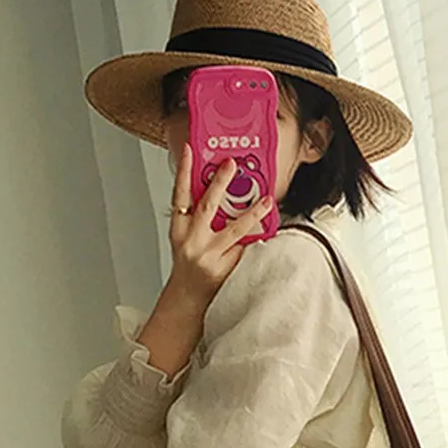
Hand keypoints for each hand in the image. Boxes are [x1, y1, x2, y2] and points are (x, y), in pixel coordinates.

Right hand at [167, 142, 272, 310]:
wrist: (188, 298)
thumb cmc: (189, 265)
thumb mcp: (185, 237)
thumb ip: (198, 216)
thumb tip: (219, 189)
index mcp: (179, 229)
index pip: (179, 194)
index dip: (184, 171)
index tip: (190, 150)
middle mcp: (191, 240)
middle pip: (207, 205)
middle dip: (220, 182)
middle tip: (232, 163)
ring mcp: (208, 255)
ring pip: (233, 229)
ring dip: (253, 213)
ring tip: (267, 200)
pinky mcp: (223, 268)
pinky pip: (243, 248)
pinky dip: (255, 238)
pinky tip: (268, 228)